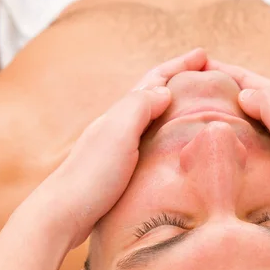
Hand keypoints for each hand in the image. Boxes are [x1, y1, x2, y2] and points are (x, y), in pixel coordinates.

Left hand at [29, 49, 206, 247]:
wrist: (63, 214)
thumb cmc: (92, 175)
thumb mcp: (118, 133)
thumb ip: (139, 107)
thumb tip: (165, 90)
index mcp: (121, 114)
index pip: (154, 80)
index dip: (179, 66)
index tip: (204, 56)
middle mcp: (118, 126)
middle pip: (152, 95)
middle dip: (178, 82)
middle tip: (206, 75)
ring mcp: (117, 148)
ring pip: (150, 120)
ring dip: (173, 108)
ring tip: (195, 107)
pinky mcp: (119, 171)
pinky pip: (149, 143)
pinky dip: (164, 134)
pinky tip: (171, 146)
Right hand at [205, 60, 269, 238]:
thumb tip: (243, 93)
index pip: (252, 81)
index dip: (225, 71)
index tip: (198, 64)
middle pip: (249, 100)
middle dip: (222, 92)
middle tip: (192, 90)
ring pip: (249, 123)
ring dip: (227, 117)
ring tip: (200, 118)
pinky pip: (251, 146)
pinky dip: (235, 141)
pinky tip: (224, 149)